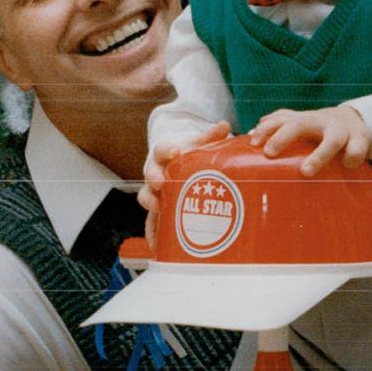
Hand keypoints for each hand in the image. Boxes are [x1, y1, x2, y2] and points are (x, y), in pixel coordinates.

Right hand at [140, 122, 230, 241]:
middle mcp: (156, 173)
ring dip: (151, 204)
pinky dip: (152, 233)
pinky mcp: (157, 211)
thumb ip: (209, 136)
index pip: (161, 150)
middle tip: (161, 183)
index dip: (165, 150)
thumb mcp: (198, 144)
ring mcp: (154, 193)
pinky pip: (151, 223)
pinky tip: (155, 245)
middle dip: (154, 179)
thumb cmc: (188, 155)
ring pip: (147, 198)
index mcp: (165, 155)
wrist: (175, 165)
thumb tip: (224, 125)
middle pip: (150, 175)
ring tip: (158, 209)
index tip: (173, 151)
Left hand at [249, 106, 371, 175]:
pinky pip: (357, 149)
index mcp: (303, 119)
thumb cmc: (318, 130)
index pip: (280, 119)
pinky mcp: (361, 139)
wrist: (355, 120)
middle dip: (283, 136)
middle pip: (299, 124)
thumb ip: (278, 127)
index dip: (267, 129)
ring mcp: (341, 130)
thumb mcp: (299, 124)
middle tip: (269, 152)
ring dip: (319, 155)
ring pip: (331, 140)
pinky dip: (352, 157)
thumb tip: (250, 136)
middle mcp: (319, 122)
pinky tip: (347, 165)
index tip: (254, 142)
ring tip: (306, 171)